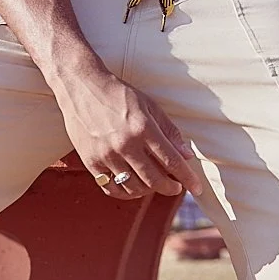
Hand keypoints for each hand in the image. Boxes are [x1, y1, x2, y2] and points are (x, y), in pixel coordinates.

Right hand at [55, 68, 202, 201]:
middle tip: (176, 187)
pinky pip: (111, 188)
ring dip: (148, 190)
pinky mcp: (91, 162)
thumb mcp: (149, 106)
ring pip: (133, 188)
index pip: (172, 161)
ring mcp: (106, 155)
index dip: (188, 178)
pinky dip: (125, 192)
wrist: (81, 87)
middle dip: (170, 188)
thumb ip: (169, 131)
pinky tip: (132, 186)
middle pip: (154, 180)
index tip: (197, 188)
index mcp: (143, 128)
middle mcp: (125, 144)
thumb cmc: (118, 94)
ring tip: (153, 183)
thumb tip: (186, 155)